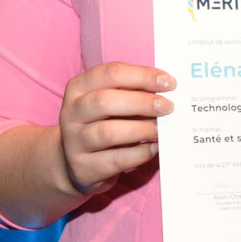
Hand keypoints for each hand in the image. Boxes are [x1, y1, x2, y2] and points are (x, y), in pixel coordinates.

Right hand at [59, 62, 174, 195]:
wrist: (77, 163)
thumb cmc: (103, 123)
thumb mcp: (110, 101)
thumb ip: (133, 92)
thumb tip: (166, 91)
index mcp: (78, 88)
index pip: (110, 74)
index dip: (142, 76)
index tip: (169, 82)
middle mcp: (71, 113)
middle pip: (105, 101)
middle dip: (142, 102)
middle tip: (168, 106)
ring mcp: (74, 142)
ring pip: (109, 132)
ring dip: (142, 129)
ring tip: (162, 129)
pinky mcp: (85, 168)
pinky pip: (117, 159)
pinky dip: (140, 152)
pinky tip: (155, 147)